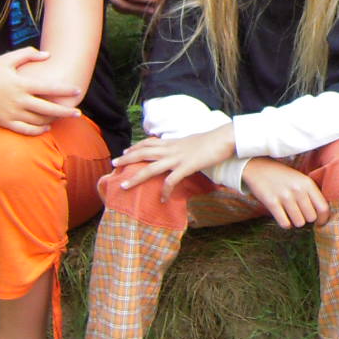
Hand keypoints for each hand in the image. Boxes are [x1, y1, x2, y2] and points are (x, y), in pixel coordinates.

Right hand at [0, 48, 82, 134]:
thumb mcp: (7, 59)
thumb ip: (28, 54)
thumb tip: (48, 55)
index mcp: (21, 84)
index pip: (49, 88)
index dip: (65, 90)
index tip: (78, 90)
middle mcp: (18, 100)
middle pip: (48, 109)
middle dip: (65, 111)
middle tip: (78, 113)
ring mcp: (11, 113)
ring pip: (38, 121)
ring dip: (53, 120)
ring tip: (63, 117)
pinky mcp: (4, 122)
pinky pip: (25, 130)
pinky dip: (38, 131)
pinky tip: (47, 127)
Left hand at [111, 123, 234, 194]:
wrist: (224, 138)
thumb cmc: (212, 140)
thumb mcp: (192, 141)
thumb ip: (183, 145)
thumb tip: (180, 148)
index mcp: (173, 142)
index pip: (149, 142)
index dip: (136, 147)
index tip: (125, 151)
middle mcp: (171, 149)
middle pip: (143, 153)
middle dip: (127, 159)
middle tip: (113, 164)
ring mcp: (177, 158)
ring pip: (151, 168)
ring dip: (136, 177)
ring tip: (124, 185)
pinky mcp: (186, 167)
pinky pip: (170, 181)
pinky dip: (164, 191)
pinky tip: (162, 199)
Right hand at [240, 159, 326, 228]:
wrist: (259, 167)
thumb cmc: (283, 176)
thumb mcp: (301, 179)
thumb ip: (311, 194)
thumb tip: (322, 215)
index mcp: (308, 183)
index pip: (323, 208)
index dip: (323, 219)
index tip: (319, 222)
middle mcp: (298, 190)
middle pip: (311, 217)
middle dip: (306, 218)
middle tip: (300, 214)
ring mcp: (284, 196)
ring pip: (299, 222)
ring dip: (295, 222)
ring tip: (290, 214)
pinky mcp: (271, 202)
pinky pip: (285, 223)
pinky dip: (285, 224)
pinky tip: (283, 217)